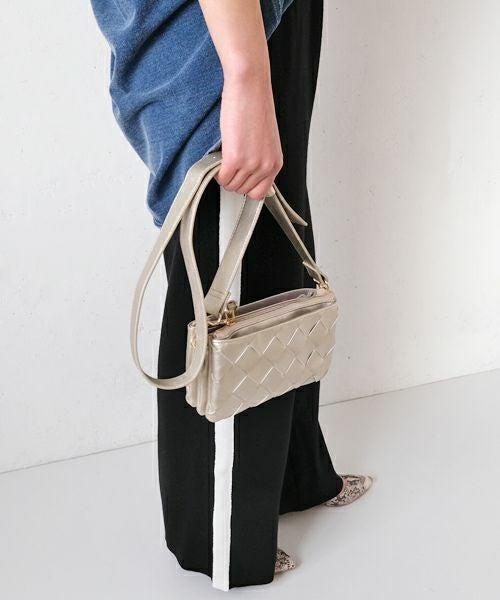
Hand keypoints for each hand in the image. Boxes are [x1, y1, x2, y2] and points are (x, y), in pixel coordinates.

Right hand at [214, 69, 282, 199]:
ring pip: (231, 185)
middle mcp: (265, 167)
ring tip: (224, 158)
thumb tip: (246, 175)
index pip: (260, 193)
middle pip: (243, 191)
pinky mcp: (235, 158)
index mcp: (275, 163)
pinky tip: (218, 158)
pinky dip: (216, 171)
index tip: (240, 179)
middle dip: (233, 180)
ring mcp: (250, 164)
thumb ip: (260, 161)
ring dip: (224, 175)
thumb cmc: (256, 107)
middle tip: (229, 164)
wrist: (250, 87)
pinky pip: (222, 177)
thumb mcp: (265, 141)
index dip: (246, 187)